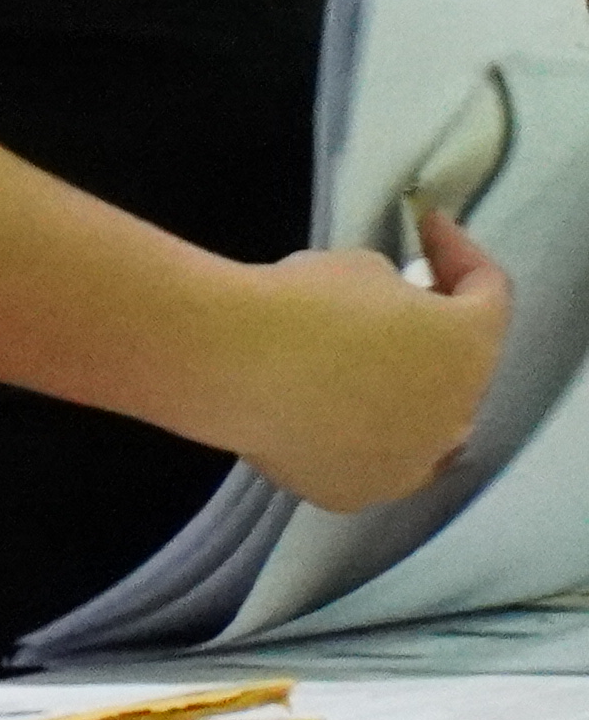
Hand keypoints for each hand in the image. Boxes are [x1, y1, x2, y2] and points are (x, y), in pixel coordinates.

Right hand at [220, 211, 512, 510]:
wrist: (229, 361)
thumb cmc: (301, 301)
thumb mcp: (361, 267)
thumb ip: (396, 292)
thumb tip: (388, 318)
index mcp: (469, 349)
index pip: (490, 294)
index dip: (459, 253)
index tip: (426, 228)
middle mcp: (456, 416)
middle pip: (460, 370)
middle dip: (434, 337)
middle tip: (396, 306)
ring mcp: (408, 463)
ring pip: (420, 426)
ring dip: (400, 393)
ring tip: (355, 366)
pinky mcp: (355, 491)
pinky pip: (369, 458)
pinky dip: (354, 433)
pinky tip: (317, 407)